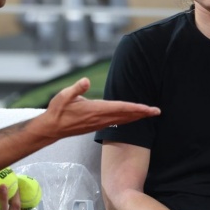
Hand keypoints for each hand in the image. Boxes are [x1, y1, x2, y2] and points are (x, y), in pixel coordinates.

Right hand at [37, 78, 160, 138]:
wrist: (52, 128)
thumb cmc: (57, 111)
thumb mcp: (64, 96)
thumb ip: (76, 88)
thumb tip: (86, 81)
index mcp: (95, 110)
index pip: (120, 108)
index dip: (135, 108)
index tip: (148, 109)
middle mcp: (100, 118)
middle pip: (125, 116)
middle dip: (142, 114)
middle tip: (157, 111)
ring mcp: (99, 123)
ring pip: (122, 120)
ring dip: (136, 117)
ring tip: (149, 114)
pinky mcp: (96, 125)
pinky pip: (116, 123)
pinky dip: (127, 120)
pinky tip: (132, 118)